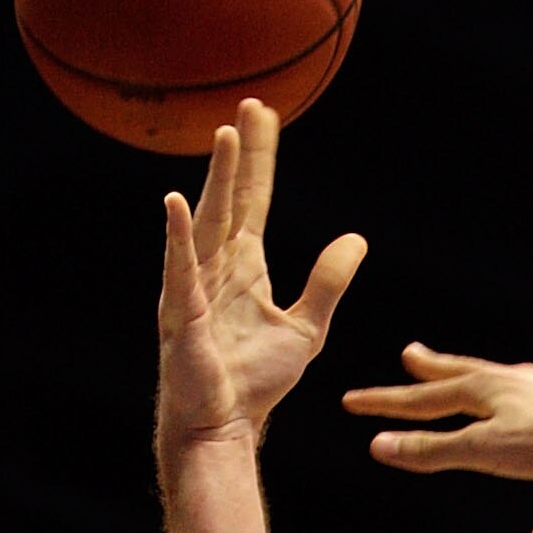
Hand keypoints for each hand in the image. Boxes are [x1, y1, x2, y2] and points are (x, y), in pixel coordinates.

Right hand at [156, 99, 365, 459]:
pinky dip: (177, 237)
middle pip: (230, 198)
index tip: (264, 116)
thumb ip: (327, 282)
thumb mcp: (306, 328)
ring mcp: (195, 285)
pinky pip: (179, 269)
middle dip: (238, 154)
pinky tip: (175, 204)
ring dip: (216, 179)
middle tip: (248, 107)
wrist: (225, 425)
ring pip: (206, 221)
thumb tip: (356, 240)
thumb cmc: (254, 381)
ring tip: (225, 136)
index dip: (260, 159)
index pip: (254, 200)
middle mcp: (216, 266)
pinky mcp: (182, 313)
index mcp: (244, 266)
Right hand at [345, 345, 532, 478]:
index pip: (420, 398)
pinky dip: (506, 389)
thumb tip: (377, 448)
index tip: (350, 402)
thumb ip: (432, 450)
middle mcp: (506, 378)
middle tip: (410, 356)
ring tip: (460, 371)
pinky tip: (519, 395)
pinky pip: (522, 389)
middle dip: (429, 369)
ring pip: (492, 377)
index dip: (384, 404)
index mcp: (480, 388)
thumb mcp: (483, 450)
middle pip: (457, 373)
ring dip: (468, 375)